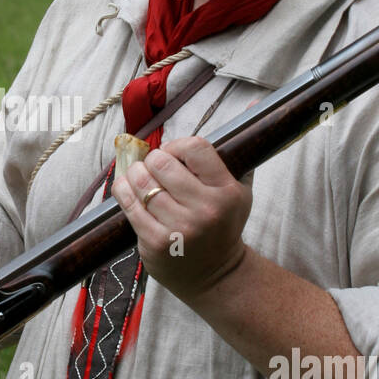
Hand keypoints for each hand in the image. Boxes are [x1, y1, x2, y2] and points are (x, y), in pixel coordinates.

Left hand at [110, 136, 251, 303]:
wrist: (216, 275)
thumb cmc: (224, 225)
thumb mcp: (241, 191)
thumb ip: (241, 152)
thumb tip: (255, 103)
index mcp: (227, 191)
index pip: (195, 147)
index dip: (177, 146)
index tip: (173, 155)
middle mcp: (206, 210)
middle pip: (162, 162)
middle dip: (153, 161)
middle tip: (154, 168)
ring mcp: (180, 228)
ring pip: (142, 181)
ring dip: (135, 174)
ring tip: (141, 177)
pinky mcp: (156, 242)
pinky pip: (129, 204)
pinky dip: (123, 190)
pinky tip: (127, 188)